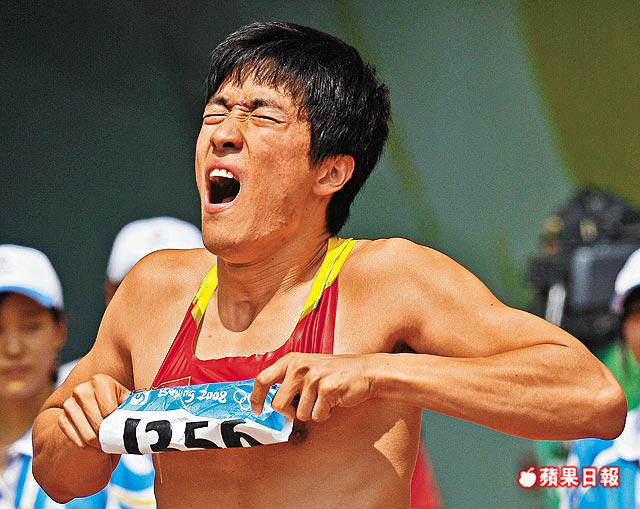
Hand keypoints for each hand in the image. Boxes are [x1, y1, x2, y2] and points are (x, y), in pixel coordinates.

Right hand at [58, 374, 130, 448]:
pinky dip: (87, 446)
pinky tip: (95, 444)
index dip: (117, 425)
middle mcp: (82, 389)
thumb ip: (135, 406)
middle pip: (97, 424)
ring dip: (99, 444)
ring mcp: (69, 403)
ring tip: (108, 443)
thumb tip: (148, 418)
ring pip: (87, 435)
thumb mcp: (128, 401)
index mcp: (100, 381)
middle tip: (117, 442)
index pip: (109, 411)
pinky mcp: (62, 417)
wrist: (98, 406)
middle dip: (108, 437)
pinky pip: (75, 439)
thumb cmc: (119, 403)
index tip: (124, 431)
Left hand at [250, 353, 373, 421]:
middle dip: (289, 413)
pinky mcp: (327, 389)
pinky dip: (325, 414)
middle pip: (278, 404)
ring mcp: (313, 377)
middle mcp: (299, 366)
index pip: (263, 379)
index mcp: (292, 360)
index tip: (257, 410)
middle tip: (302, 409)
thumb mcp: (308, 368)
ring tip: (323, 400)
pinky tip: (333, 402)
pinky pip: (317, 416)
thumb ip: (289, 379)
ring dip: (312, 413)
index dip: (256, 397)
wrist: (365, 371)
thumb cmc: (335, 373)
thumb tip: (269, 401)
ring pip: (299, 414)